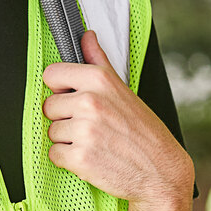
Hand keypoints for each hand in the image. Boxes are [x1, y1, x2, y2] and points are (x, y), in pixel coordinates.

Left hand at [42, 30, 193, 205]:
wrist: (161, 173)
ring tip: (94, 142)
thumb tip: (86, 36)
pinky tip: (91, 157)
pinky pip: (54, 154)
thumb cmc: (143, 132)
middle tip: (90, 125)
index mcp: (99, 80)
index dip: (60, 89)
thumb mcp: (122, 89)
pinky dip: (68, 159)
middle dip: (64, 117)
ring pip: (51, 131)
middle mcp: (90, 102)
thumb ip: (98, 61)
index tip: (72, 97)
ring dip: (67, 140)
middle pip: (49, 106)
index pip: (52, 74)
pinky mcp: (80, 157)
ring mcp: (84, 130)